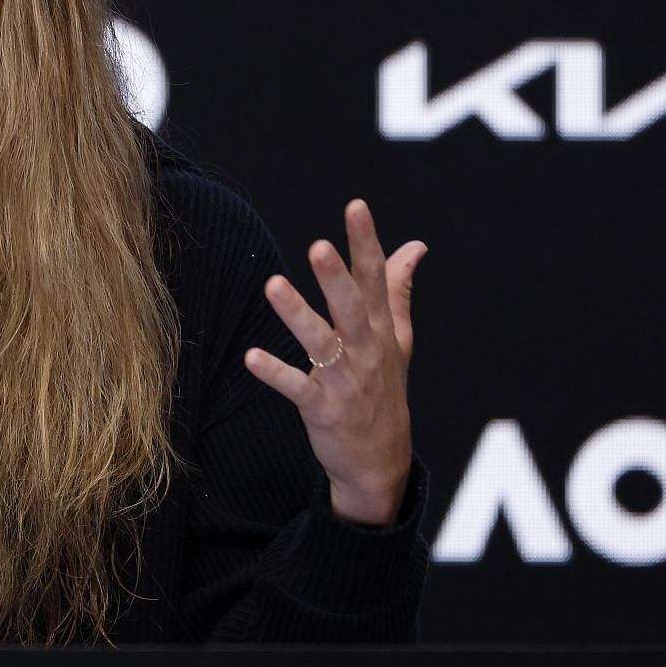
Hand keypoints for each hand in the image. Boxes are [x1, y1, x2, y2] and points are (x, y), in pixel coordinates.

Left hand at [243, 199, 426, 526]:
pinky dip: (275, 373)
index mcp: (380, 329)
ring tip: (272, 284)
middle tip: (319, 245)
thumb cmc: (385, 389)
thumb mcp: (397, 339)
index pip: (375, 278)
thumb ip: (398, 289)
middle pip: (351, 308)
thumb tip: (415, 246)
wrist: (380, 460)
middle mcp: (365, 350)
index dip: (366, 242)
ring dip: (296, 314)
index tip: (356, 206)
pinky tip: (251, 357)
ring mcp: (345, 381)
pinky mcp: (323, 409)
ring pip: (320, 343)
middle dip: (336, 277)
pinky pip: (297, 388)